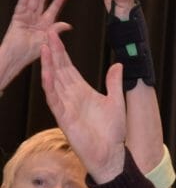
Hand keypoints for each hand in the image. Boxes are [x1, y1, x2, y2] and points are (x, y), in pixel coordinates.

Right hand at [0, 0, 69, 86]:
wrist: (15, 59)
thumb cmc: (30, 55)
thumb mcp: (47, 42)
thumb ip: (56, 32)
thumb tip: (67, 24)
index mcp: (43, 27)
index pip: (51, 12)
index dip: (57, 3)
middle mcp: (34, 21)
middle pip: (40, 2)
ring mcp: (24, 19)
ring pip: (31, 1)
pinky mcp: (16, 20)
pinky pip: (21, 6)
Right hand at [40, 30, 125, 182]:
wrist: (111, 154)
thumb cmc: (112, 132)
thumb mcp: (116, 102)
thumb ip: (113, 83)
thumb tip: (118, 65)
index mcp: (82, 91)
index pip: (68, 67)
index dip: (62, 51)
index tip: (55, 34)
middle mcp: (71, 96)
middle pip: (58, 70)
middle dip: (53, 52)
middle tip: (46, 32)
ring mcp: (65, 106)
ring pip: (53, 81)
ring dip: (48, 64)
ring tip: (44, 47)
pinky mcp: (63, 117)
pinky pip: (54, 99)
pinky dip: (50, 85)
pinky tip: (46, 72)